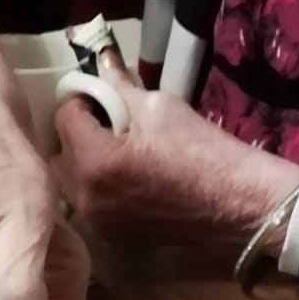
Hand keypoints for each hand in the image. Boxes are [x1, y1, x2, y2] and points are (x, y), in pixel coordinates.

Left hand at [56, 57, 298, 245]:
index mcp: (94, 161)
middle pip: (59, 153)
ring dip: (84, 161)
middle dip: (77, 134)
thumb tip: (100, 62)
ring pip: (71, 181)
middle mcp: (86, 197)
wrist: (239, 203)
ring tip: (117, 150)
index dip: (82, 100)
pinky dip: (98, 187)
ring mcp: (98, 222)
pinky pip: (90, 203)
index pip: (64, 117)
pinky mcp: (113, 237)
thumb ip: (119, 86)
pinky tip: (128, 178)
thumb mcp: (160, 107)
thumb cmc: (203, 150)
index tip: (103, 97)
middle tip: (108, 123)